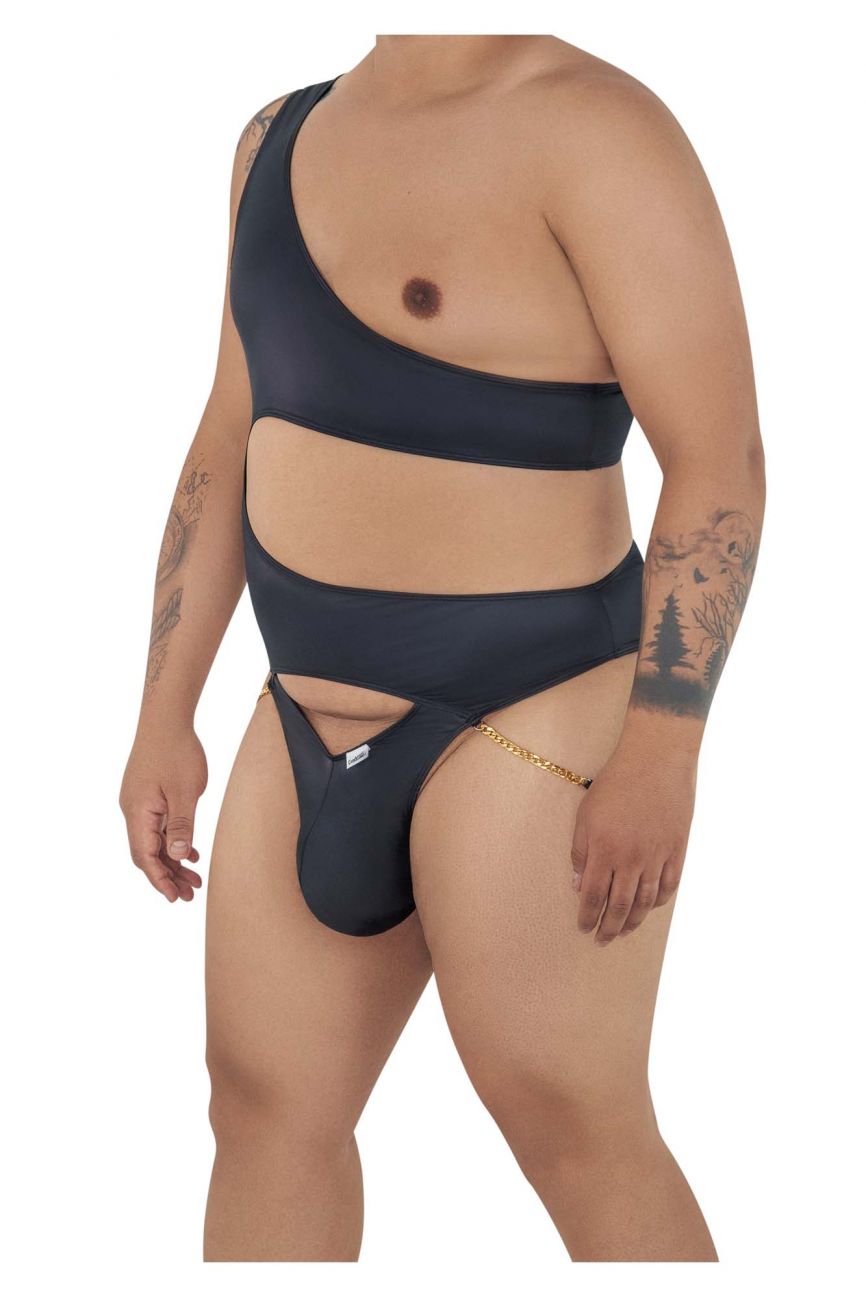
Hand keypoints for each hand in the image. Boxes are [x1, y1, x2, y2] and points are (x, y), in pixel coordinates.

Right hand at [119, 724, 207, 901]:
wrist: (165, 718)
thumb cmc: (177, 751)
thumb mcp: (186, 792)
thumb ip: (182, 826)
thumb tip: (176, 857)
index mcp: (138, 813)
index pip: (145, 857)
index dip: (160, 880)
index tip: (175, 898)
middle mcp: (132, 811)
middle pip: (147, 853)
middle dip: (167, 876)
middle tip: (190, 894)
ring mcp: (138, 803)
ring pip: (152, 841)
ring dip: (171, 860)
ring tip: (194, 879)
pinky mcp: (146, 795)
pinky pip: (156, 826)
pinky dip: (171, 841)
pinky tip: (190, 851)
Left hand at [570, 745, 695, 943]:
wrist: (656, 760)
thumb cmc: (615, 784)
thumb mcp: (585, 815)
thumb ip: (580, 852)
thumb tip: (579, 885)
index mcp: (605, 851)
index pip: (594, 896)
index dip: (588, 917)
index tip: (583, 928)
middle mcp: (631, 859)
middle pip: (619, 906)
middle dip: (608, 928)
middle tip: (602, 940)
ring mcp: (657, 856)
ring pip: (645, 901)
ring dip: (632, 921)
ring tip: (623, 931)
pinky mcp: (677, 850)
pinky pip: (669, 885)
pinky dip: (659, 902)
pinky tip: (650, 909)